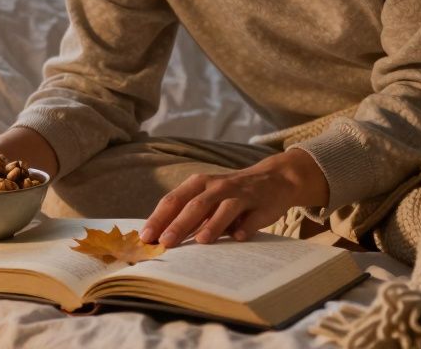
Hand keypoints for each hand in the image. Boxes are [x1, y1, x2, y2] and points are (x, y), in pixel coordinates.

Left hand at [139, 149, 328, 246]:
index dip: (158, 218)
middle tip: (165, 243)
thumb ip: (186, 213)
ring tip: (200, 241)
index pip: (173, 200)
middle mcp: (217, 186)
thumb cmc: (230, 194)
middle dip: (179, 224)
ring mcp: (240, 194)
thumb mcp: (206, 196)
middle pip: (195, 205)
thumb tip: (159, 237)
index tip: (146, 237)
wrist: (274, 179)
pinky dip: (245, 227)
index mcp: (198, 183)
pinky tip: (238, 237)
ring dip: (212, 225)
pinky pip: (251, 218)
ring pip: (223, 208)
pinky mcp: (261, 205)